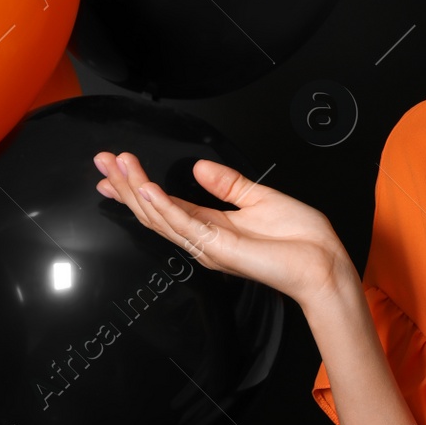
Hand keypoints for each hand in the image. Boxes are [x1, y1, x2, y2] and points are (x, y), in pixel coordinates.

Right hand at [93, 151, 354, 310]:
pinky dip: (161, 205)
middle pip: (152, 211)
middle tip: (102, 161)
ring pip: (159, 216)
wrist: (322, 263)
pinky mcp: (217, 247)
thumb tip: (199, 167)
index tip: (116, 168)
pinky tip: (145, 188)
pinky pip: (182, 223)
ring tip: (117, 165)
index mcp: (213, 226)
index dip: (137, 186)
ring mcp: (207, 245)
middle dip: (125, 185)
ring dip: (135, 189)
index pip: (164, 205)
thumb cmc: (301, 239)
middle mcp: (203, 238)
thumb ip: (228, 183)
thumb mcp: (260, 198)